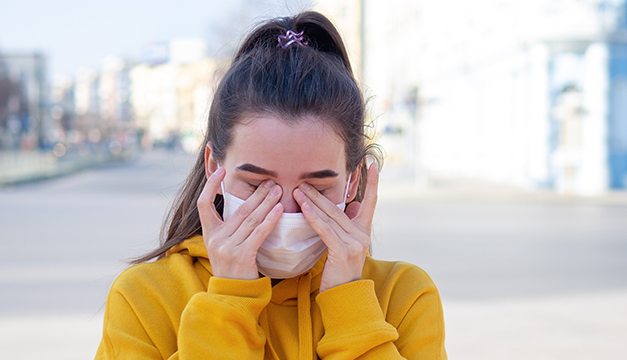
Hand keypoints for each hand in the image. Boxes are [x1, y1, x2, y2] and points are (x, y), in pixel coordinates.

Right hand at [197, 167, 283, 279]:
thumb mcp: (224, 246)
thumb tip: (244, 206)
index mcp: (209, 234)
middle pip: (238, 209)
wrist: (233, 296)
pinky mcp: (241, 256)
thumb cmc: (234, 268)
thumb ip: (230, 228)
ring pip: (250, 219)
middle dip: (256, 193)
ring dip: (267, 203)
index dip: (210, 185)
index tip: (222, 170)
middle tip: (270, 181)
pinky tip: (279, 209)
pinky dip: (270, 219)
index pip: (203, 203)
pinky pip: (258, 233)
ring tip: (279, 190)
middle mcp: (215, 238)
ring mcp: (227, 248)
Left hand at [293, 163, 378, 291]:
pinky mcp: (343, 251)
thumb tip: (350, 205)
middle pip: (339, 207)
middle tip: (304, 180)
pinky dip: (314, 218)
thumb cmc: (339, 271)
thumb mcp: (344, 246)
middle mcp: (362, 234)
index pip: (371, 201)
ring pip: (330, 217)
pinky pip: (326, 230)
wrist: (343, 296)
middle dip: (320, 193)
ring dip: (312, 202)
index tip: (373, 164)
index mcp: (364, 231)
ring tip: (298, 190)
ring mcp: (355, 243)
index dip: (372, 182)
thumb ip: (345, 226)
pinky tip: (304, 208)